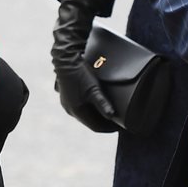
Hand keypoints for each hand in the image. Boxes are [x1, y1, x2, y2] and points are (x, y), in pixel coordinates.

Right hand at [51, 0, 117, 131]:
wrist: (65, 58)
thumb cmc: (80, 74)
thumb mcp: (94, 89)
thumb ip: (102, 104)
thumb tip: (111, 116)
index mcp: (76, 111)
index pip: (96, 127)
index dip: (110, 128)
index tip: (122, 126)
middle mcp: (70, 109)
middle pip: (91, 121)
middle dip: (104, 122)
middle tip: (118, 120)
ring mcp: (67, 103)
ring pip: (86, 114)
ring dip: (98, 114)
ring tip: (111, 111)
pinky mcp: (67, 95)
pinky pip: (82, 106)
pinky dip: (92, 107)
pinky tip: (99, 103)